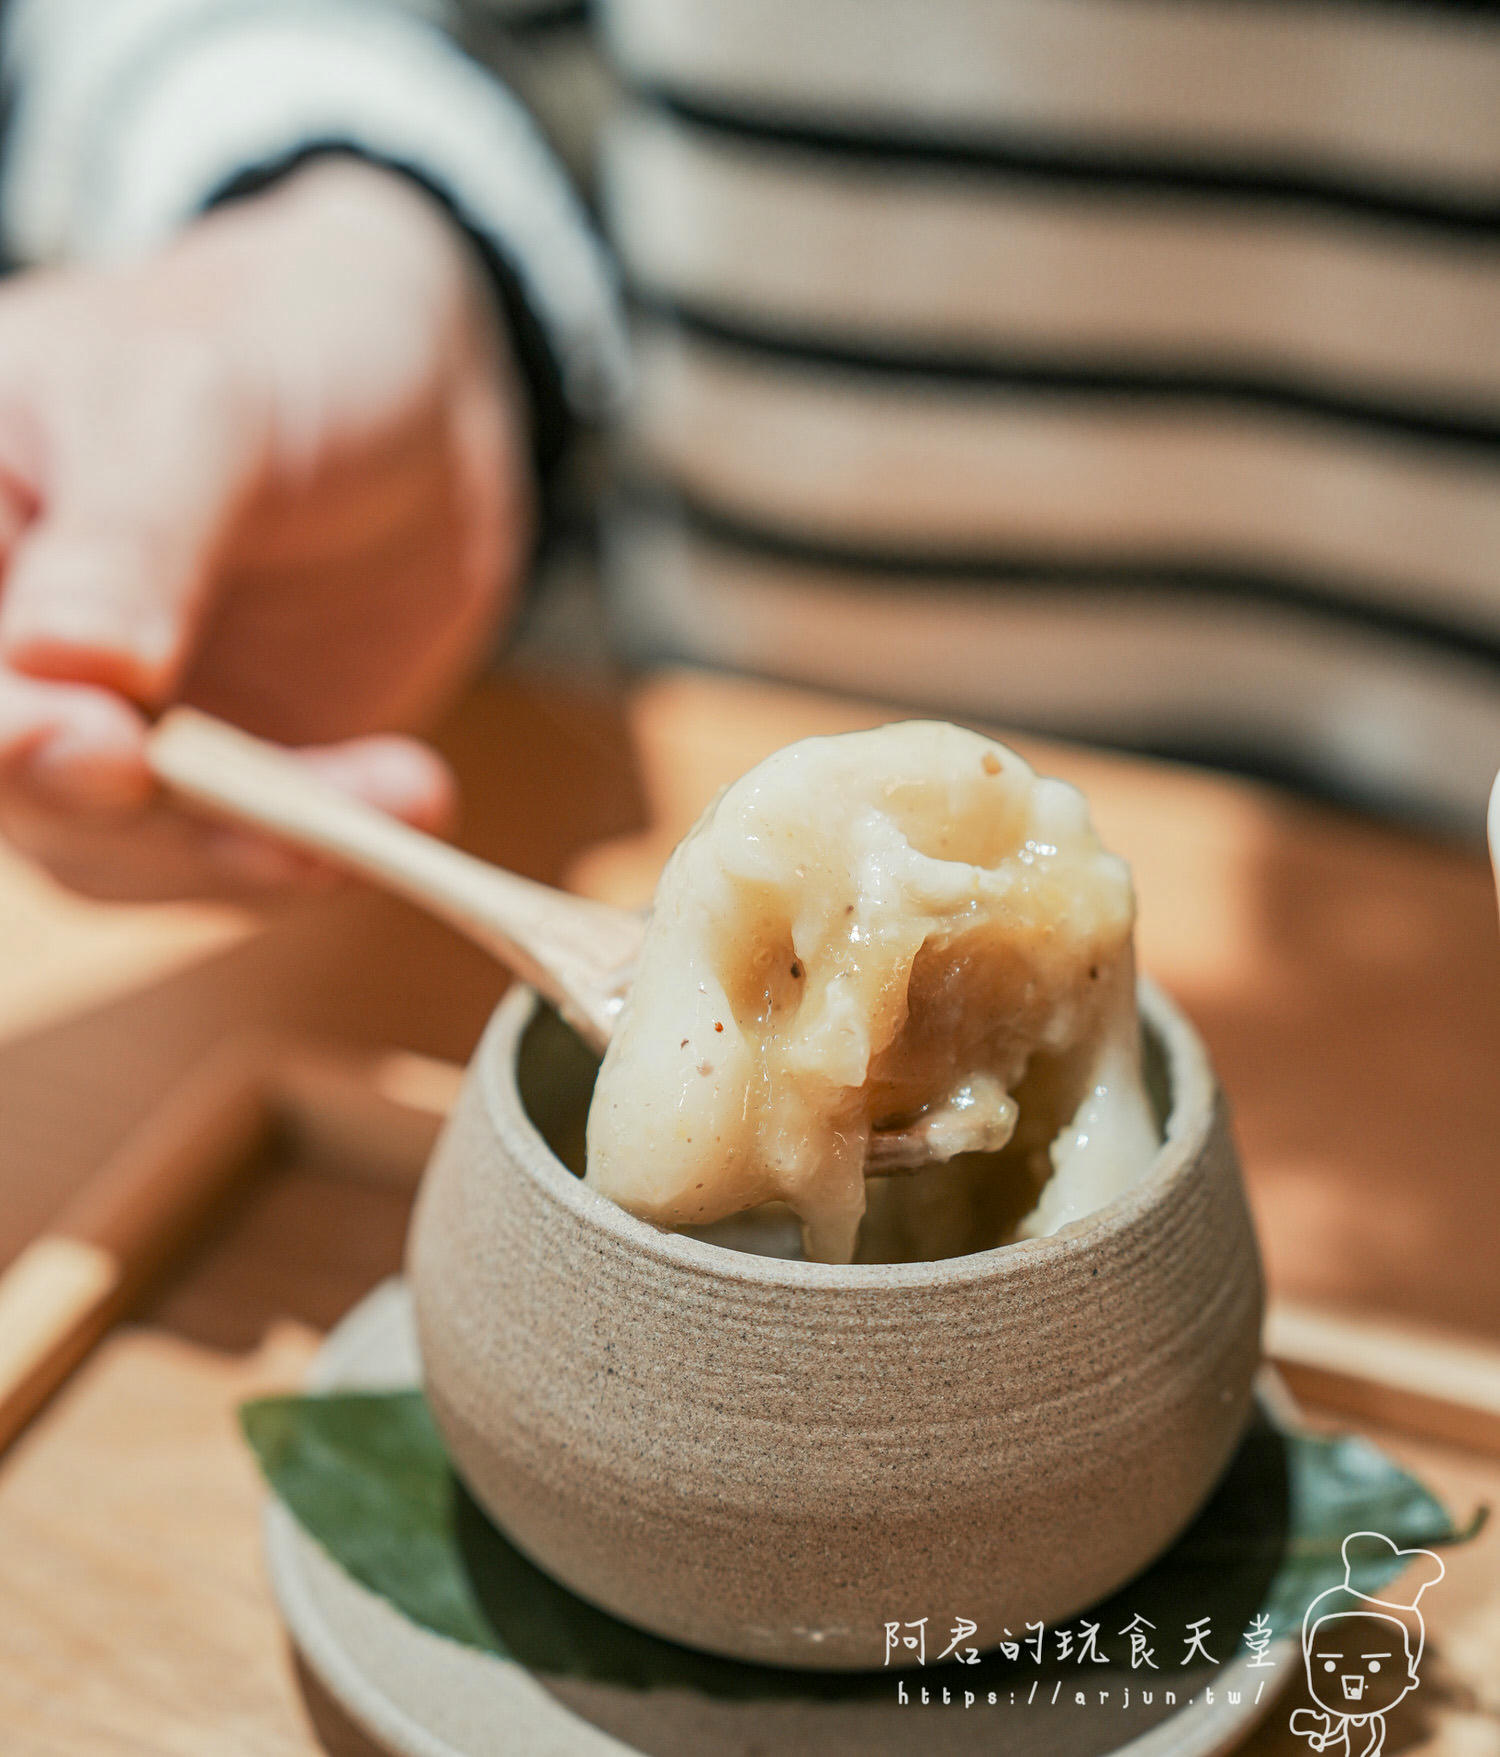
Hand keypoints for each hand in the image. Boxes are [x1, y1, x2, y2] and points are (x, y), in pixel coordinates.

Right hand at [0, 158, 533, 897]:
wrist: (416, 397)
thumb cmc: (280, 344)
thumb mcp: (201, 404)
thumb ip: (132, 535)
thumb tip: (62, 667)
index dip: (6, 732)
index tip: (102, 747)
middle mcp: (7, 645)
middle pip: (17, 783)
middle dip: (147, 814)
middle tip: (280, 817)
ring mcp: (98, 721)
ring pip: (122, 847)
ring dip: (261, 843)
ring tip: (398, 795)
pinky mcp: (204, 778)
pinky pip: (233, 852)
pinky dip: (321, 846)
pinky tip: (410, 801)